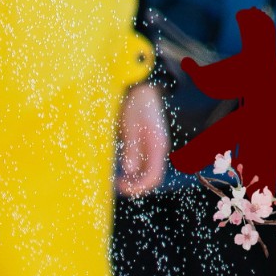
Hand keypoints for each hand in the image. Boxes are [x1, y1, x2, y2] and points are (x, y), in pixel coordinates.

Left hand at [114, 83, 168, 197]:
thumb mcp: (130, 126)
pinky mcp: (148, 145)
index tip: (120, 185)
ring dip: (134, 179)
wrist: (143, 88)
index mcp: (157, 146)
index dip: (137, 186)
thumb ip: (131, 148)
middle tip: (117, 184)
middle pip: (151, 178)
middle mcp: (158, 149)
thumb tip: (129, 170)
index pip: (152, 177)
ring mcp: (154, 148)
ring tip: (117, 177)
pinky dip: (133, 170)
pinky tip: (121, 168)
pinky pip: (143, 164)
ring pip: (147, 172)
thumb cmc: (136, 104)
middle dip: (135, 185)